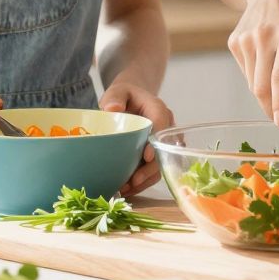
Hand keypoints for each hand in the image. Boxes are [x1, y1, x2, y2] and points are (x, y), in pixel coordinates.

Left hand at [101, 80, 173, 194]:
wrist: (130, 100)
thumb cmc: (125, 96)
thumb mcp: (117, 91)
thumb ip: (114, 97)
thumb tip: (112, 109)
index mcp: (158, 109)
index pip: (162, 126)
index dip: (156, 142)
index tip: (146, 156)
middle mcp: (166, 126)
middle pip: (165, 150)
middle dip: (151, 168)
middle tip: (134, 180)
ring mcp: (163, 142)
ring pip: (162, 163)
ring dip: (146, 178)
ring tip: (127, 189)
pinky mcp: (157, 153)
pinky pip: (155, 170)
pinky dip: (143, 181)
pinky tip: (128, 188)